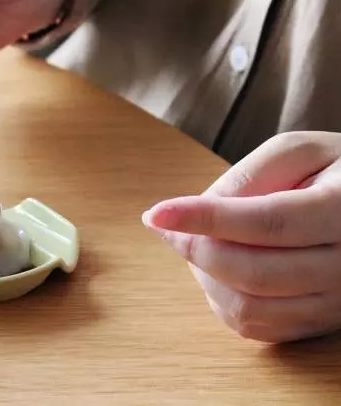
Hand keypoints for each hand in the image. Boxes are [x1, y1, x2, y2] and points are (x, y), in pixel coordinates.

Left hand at [142, 131, 340, 342]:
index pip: (267, 223)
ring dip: (204, 277)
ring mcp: (336, 302)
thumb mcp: (297, 152)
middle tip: (167, 225)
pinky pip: (257, 327)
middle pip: (252, 273)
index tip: (156, 214)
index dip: (205, 219)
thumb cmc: (331, 170)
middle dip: (195, 249)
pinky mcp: (319, 322)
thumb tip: (199, 210)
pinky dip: (219, 300)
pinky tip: (214, 269)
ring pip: (250, 308)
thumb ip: (249, 176)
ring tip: (193, 243)